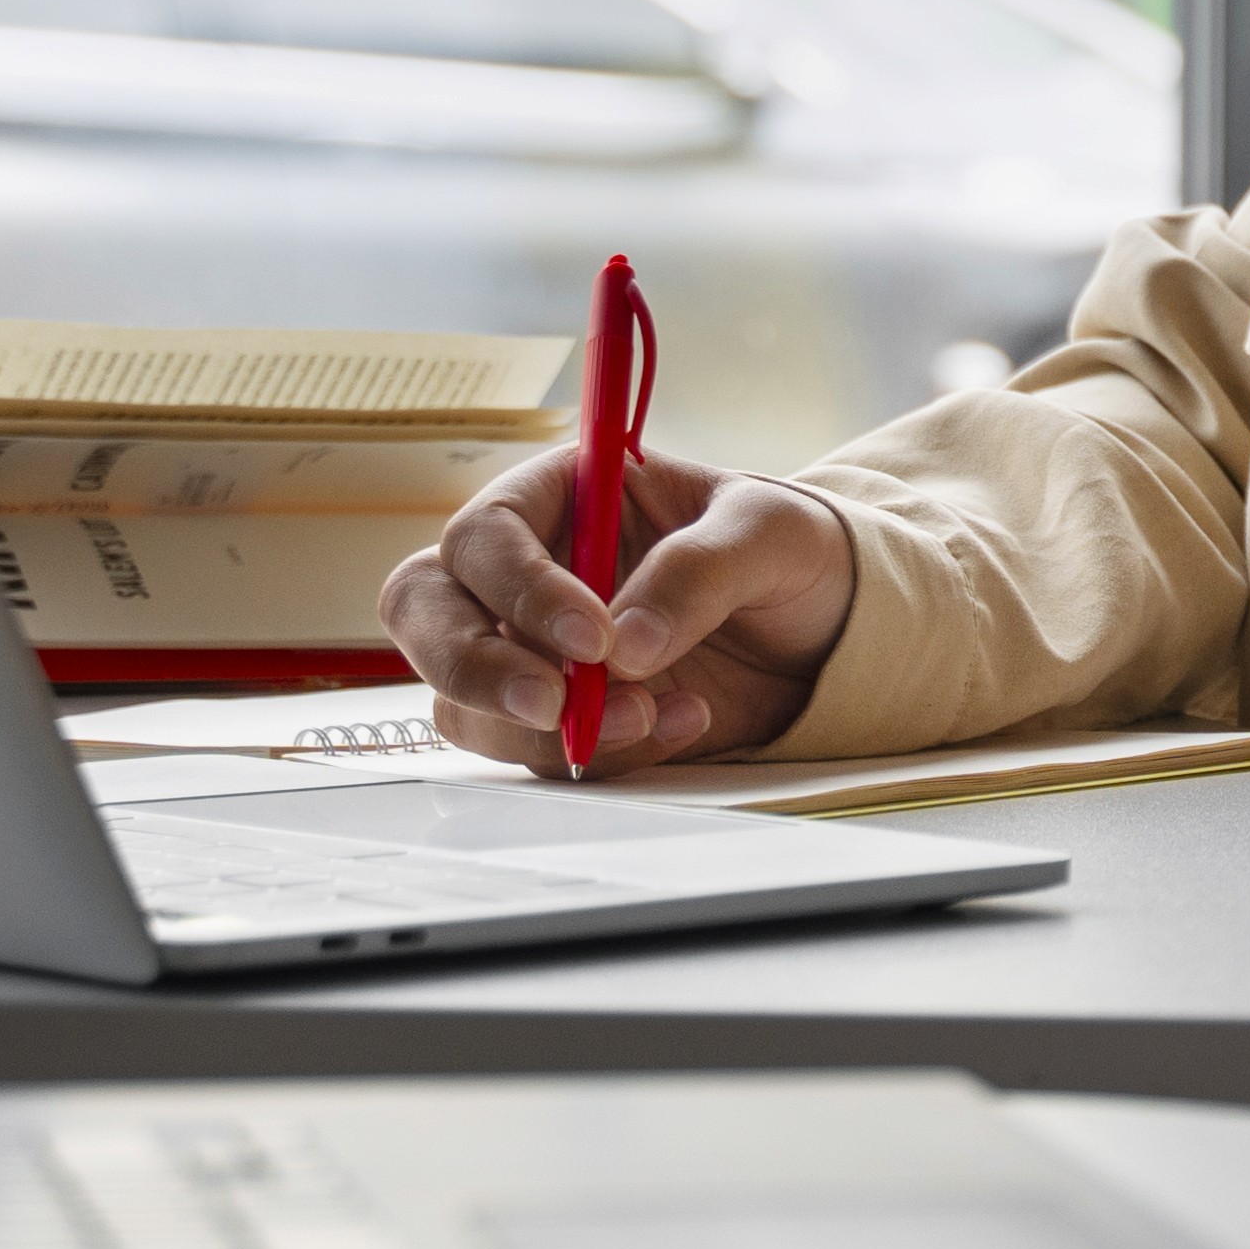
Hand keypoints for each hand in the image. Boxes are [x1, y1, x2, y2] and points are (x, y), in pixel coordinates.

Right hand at [383, 444, 857, 774]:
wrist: (825, 627)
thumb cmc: (787, 549)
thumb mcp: (769, 532)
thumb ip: (699, 571)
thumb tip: (627, 647)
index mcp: (560, 494)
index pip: (486, 534)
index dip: (521, 589)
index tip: (592, 640)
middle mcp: (524, 570)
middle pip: (424, 613)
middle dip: (475, 668)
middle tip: (555, 706)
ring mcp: (530, 649)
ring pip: (462, 699)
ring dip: (544, 727)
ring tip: (657, 711)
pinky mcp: (559, 717)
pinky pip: (535, 750)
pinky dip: (600, 754)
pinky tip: (681, 723)